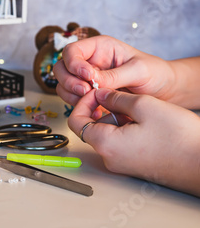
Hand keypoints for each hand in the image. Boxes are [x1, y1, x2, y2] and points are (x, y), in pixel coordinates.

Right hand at [53, 35, 173, 106]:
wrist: (165, 91)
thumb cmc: (155, 73)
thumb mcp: (139, 70)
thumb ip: (114, 75)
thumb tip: (91, 80)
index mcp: (99, 48)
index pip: (72, 51)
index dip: (74, 63)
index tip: (87, 76)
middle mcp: (89, 62)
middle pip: (61, 68)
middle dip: (70, 81)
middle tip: (85, 91)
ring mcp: (86, 79)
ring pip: (63, 84)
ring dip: (71, 95)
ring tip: (90, 102)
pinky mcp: (88, 95)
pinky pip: (72, 99)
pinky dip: (78, 106)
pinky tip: (94, 112)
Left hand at [69, 88, 199, 196]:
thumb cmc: (179, 139)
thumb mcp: (144, 105)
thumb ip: (115, 98)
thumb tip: (100, 94)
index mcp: (106, 144)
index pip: (75, 121)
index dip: (84, 102)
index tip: (98, 92)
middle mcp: (110, 158)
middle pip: (92, 127)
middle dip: (104, 109)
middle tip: (122, 98)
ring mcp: (122, 163)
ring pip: (109, 133)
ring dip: (118, 118)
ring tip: (140, 111)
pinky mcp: (134, 164)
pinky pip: (121, 142)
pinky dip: (128, 128)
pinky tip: (146, 122)